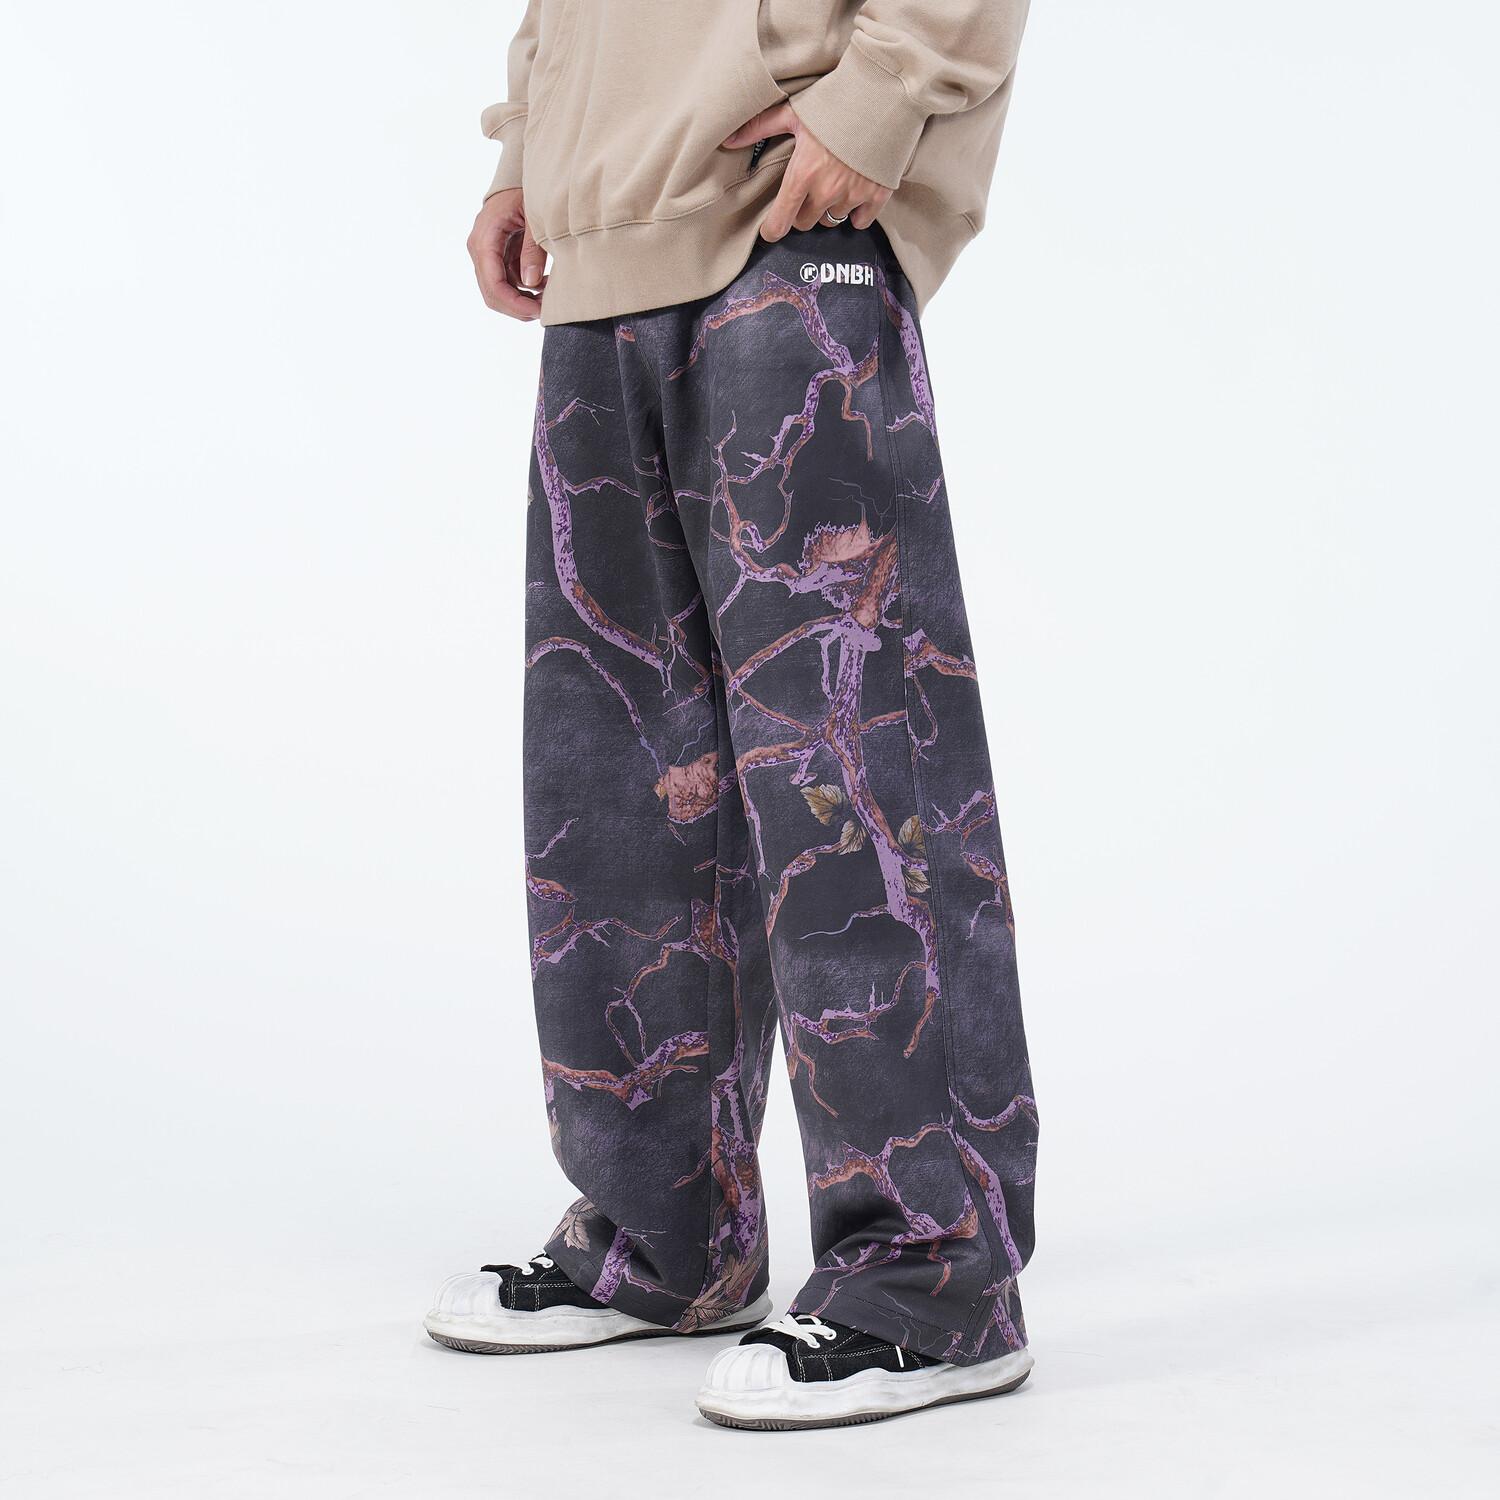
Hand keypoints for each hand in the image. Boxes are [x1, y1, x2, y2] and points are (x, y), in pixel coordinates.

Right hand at [467, 188, 546, 320]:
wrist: (518, 180)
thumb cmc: (525, 192)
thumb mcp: (535, 218)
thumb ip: (533, 249)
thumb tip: (531, 283)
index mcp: (484, 239)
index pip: (493, 284)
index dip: (515, 304)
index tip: (538, 312)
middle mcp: (479, 250)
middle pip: (492, 295)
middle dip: (518, 307)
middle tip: (546, 311)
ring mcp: (486, 255)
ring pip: (499, 293)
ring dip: (523, 300)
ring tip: (549, 295)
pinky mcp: (496, 258)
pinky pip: (507, 283)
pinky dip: (525, 290)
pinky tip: (545, 284)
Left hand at [722, 104, 891, 241]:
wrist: (883, 94)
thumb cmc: (837, 100)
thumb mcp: (794, 112)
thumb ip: (760, 128)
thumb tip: (728, 140)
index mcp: (803, 174)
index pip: (781, 221)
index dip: (772, 229)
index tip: (770, 228)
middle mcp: (826, 191)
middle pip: (805, 222)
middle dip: (801, 211)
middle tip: (805, 193)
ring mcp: (853, 195)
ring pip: (831, 220)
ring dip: (827, 209)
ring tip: (831, 187)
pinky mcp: (876, 195)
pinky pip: (860, 221)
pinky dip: (855, 214)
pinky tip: (853, 196)